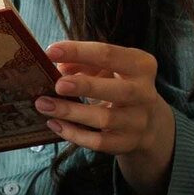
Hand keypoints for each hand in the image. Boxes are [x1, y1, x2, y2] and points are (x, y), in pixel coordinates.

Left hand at [35, 40, 175, 193]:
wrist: (149, 122)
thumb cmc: (120, 85)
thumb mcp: (109, 68)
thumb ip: (85, 63)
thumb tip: (60, 64)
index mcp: (141, 66)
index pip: (109, 54)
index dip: (79, 51)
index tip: (51, 51)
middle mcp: (144, 93)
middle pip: (116, 89)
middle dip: (85, 86)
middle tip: (57, 84)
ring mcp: (137, 121)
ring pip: (104, 119)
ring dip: (71, 112)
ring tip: (44, 104)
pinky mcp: (126, 143)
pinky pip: (98, 141)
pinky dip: (74, 134)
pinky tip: (55, 124)